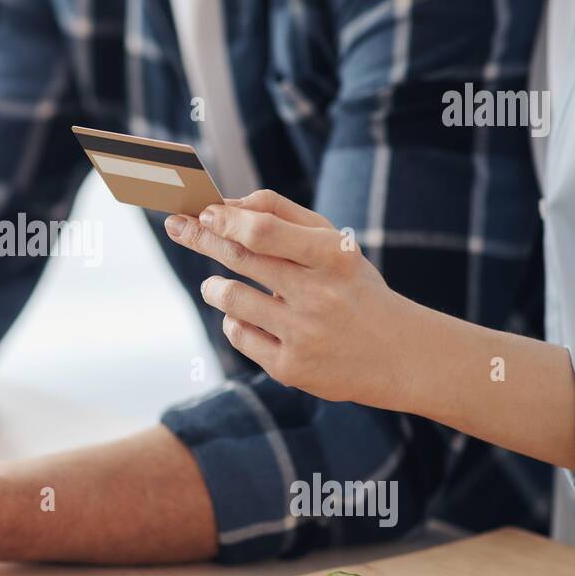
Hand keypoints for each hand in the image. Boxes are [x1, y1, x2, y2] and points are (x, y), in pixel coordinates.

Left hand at [163, 190, 416, 408]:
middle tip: (176, 226)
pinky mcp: (290, 368)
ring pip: (230, 297)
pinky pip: (238, 334)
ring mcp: (303, 334)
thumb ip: (280, 216)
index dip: (226, 220)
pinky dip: (233, 320)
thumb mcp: (332, 245)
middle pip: (241, 257)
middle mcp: (319, 296)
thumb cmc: (351, 287)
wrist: (398, 354)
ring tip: (216, 286)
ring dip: (213, 286)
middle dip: (201, 237)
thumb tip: (223, 206)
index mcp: (333, 258)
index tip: (204, 212)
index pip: (264, 231)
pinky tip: (248, 318)